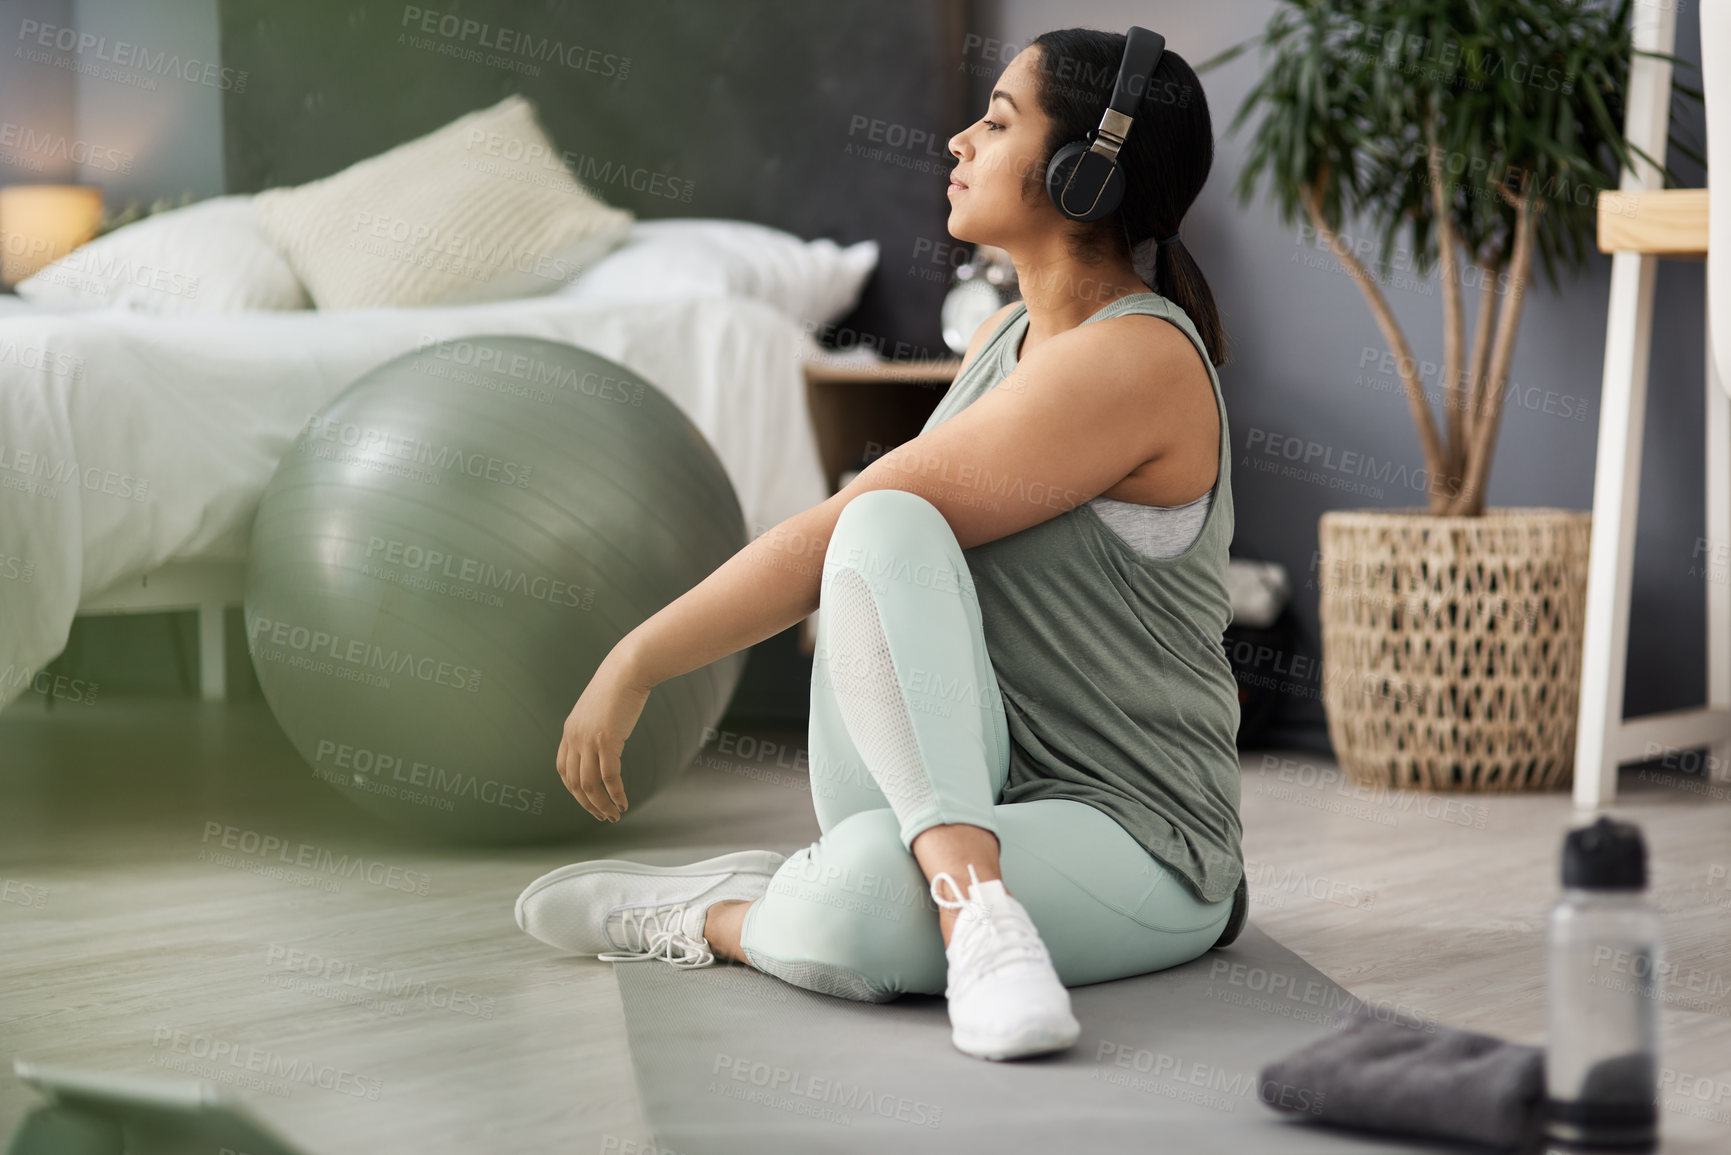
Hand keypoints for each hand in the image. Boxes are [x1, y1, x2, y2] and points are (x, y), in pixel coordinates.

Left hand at [555, 649, 650, 821]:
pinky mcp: (607, 741)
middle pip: (575, 783)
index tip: (589, 800)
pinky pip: (609, 777)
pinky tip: (623, 802)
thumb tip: (605, 740)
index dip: (574, 790)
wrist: (627, 669)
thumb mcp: (599, 709)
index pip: (564, 770)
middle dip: (588, 804)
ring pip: (590, 785)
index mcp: (570, 731)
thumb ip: (595, 726)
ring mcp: (589, 740)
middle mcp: (574, 738)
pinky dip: (615, 794)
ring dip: (601, 805)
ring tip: (614, 815)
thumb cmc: (618, 685)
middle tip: (603, 816)